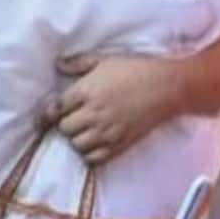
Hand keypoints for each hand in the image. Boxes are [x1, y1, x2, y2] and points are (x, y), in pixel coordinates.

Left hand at [38, 53, 183, 165]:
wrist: (168, 87)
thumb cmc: (136, 69)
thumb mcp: (104, 59)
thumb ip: (78, 64)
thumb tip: (58, 65)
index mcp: (86, 91)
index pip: (56, 108)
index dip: (51, 111)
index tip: (51, 112)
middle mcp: (93, 113)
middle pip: (64, 128)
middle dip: (65, 123)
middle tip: (73, 118)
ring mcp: (107, 131)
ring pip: (77, 145)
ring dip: (76, 139)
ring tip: (84, 131)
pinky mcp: (120, 144)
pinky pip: (94, 158)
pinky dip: (90, 154)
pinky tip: (94, 143)